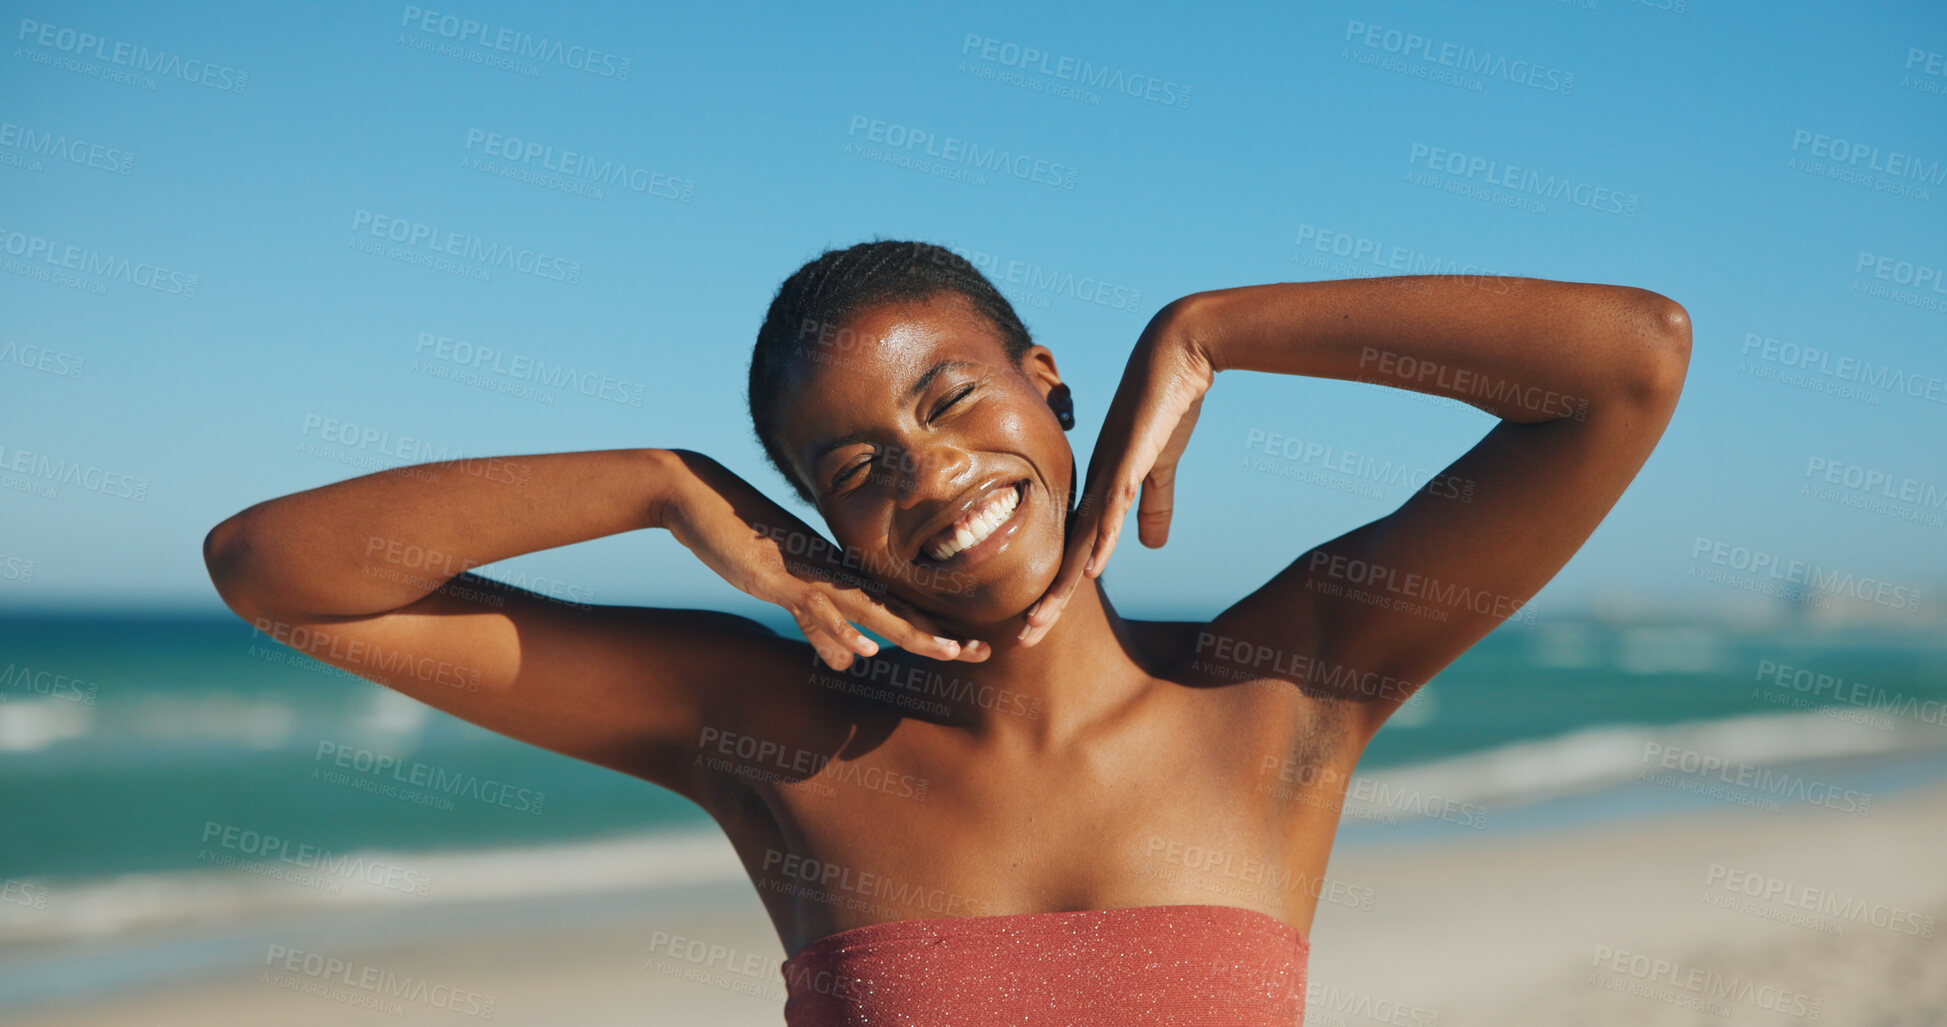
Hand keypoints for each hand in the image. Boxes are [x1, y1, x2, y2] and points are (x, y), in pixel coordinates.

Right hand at [661, 452, 989, 669]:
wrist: (696, 494)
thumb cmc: (740, 539)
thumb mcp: (783, 593)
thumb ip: (818, 627)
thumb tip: (848, 663)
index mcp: (839, 576)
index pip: (896, 607)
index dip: (932, 629)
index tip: (969, 647)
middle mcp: (833, 573)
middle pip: (897, 609)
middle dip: (940, 634)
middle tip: (984, 652)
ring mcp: (806, 572)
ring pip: (868, 608)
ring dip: (908, 632)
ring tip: (949, 652)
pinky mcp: (775, 575)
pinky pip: (816, 604)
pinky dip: (841, 628)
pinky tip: (865, 647)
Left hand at [1019, 299, 1216, 645]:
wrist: (1176, 354)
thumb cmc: (1165, 408)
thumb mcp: (1159, 467)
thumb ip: (1154, 506)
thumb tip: (1151, 546)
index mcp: (1099, 491)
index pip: (1074, 552)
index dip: (1055, 591)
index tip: (1036, 626)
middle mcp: (1093, 486)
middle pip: (1065, 555)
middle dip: (1044, 601)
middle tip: (1021, 640)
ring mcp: (1109, 473)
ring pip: (1080, 540)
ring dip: (1061, 584)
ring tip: (1038, 621)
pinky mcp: (1130, 458)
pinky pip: (1114, 507)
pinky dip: (1102, 540)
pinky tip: (1088, 569)